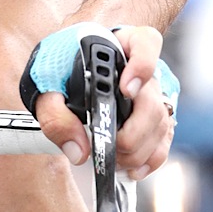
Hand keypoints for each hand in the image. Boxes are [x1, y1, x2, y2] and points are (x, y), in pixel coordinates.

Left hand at [23, 20, 175, 177]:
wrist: (66, 67)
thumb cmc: (61, 67)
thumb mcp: (48, 81)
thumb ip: (56, 113)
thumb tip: (79, 150)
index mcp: (119, 44)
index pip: (146, 43)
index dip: (141, 67)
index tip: (126, 89)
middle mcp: (142, 66)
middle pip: (152, 99)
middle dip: (134, 132)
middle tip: (112, 146)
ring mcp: (152, 91)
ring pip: (161, 122)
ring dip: (139, 149)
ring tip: (114, 159)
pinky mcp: (155, 114)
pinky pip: (164, 138)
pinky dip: (151, 158)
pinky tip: (133, 168)